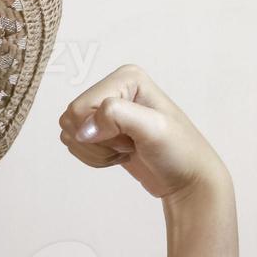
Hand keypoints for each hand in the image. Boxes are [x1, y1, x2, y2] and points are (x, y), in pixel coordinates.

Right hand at [57, 63, 229, 202]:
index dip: (102, 131)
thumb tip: (83, 129)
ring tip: (126, 149)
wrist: (186, 179)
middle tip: (129, 143)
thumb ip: (117, 117)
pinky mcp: (101, 130)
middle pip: (72, 119)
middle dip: (98, 142)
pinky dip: (94, 158)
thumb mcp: (154, 128)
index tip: (133, 136)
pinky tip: (120, 155)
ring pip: (71, 134)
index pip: (81, 107)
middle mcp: (113, 88)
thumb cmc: (179, 152)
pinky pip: (75, 145)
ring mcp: (105, 110)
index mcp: (125, 77)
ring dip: (96, 152)